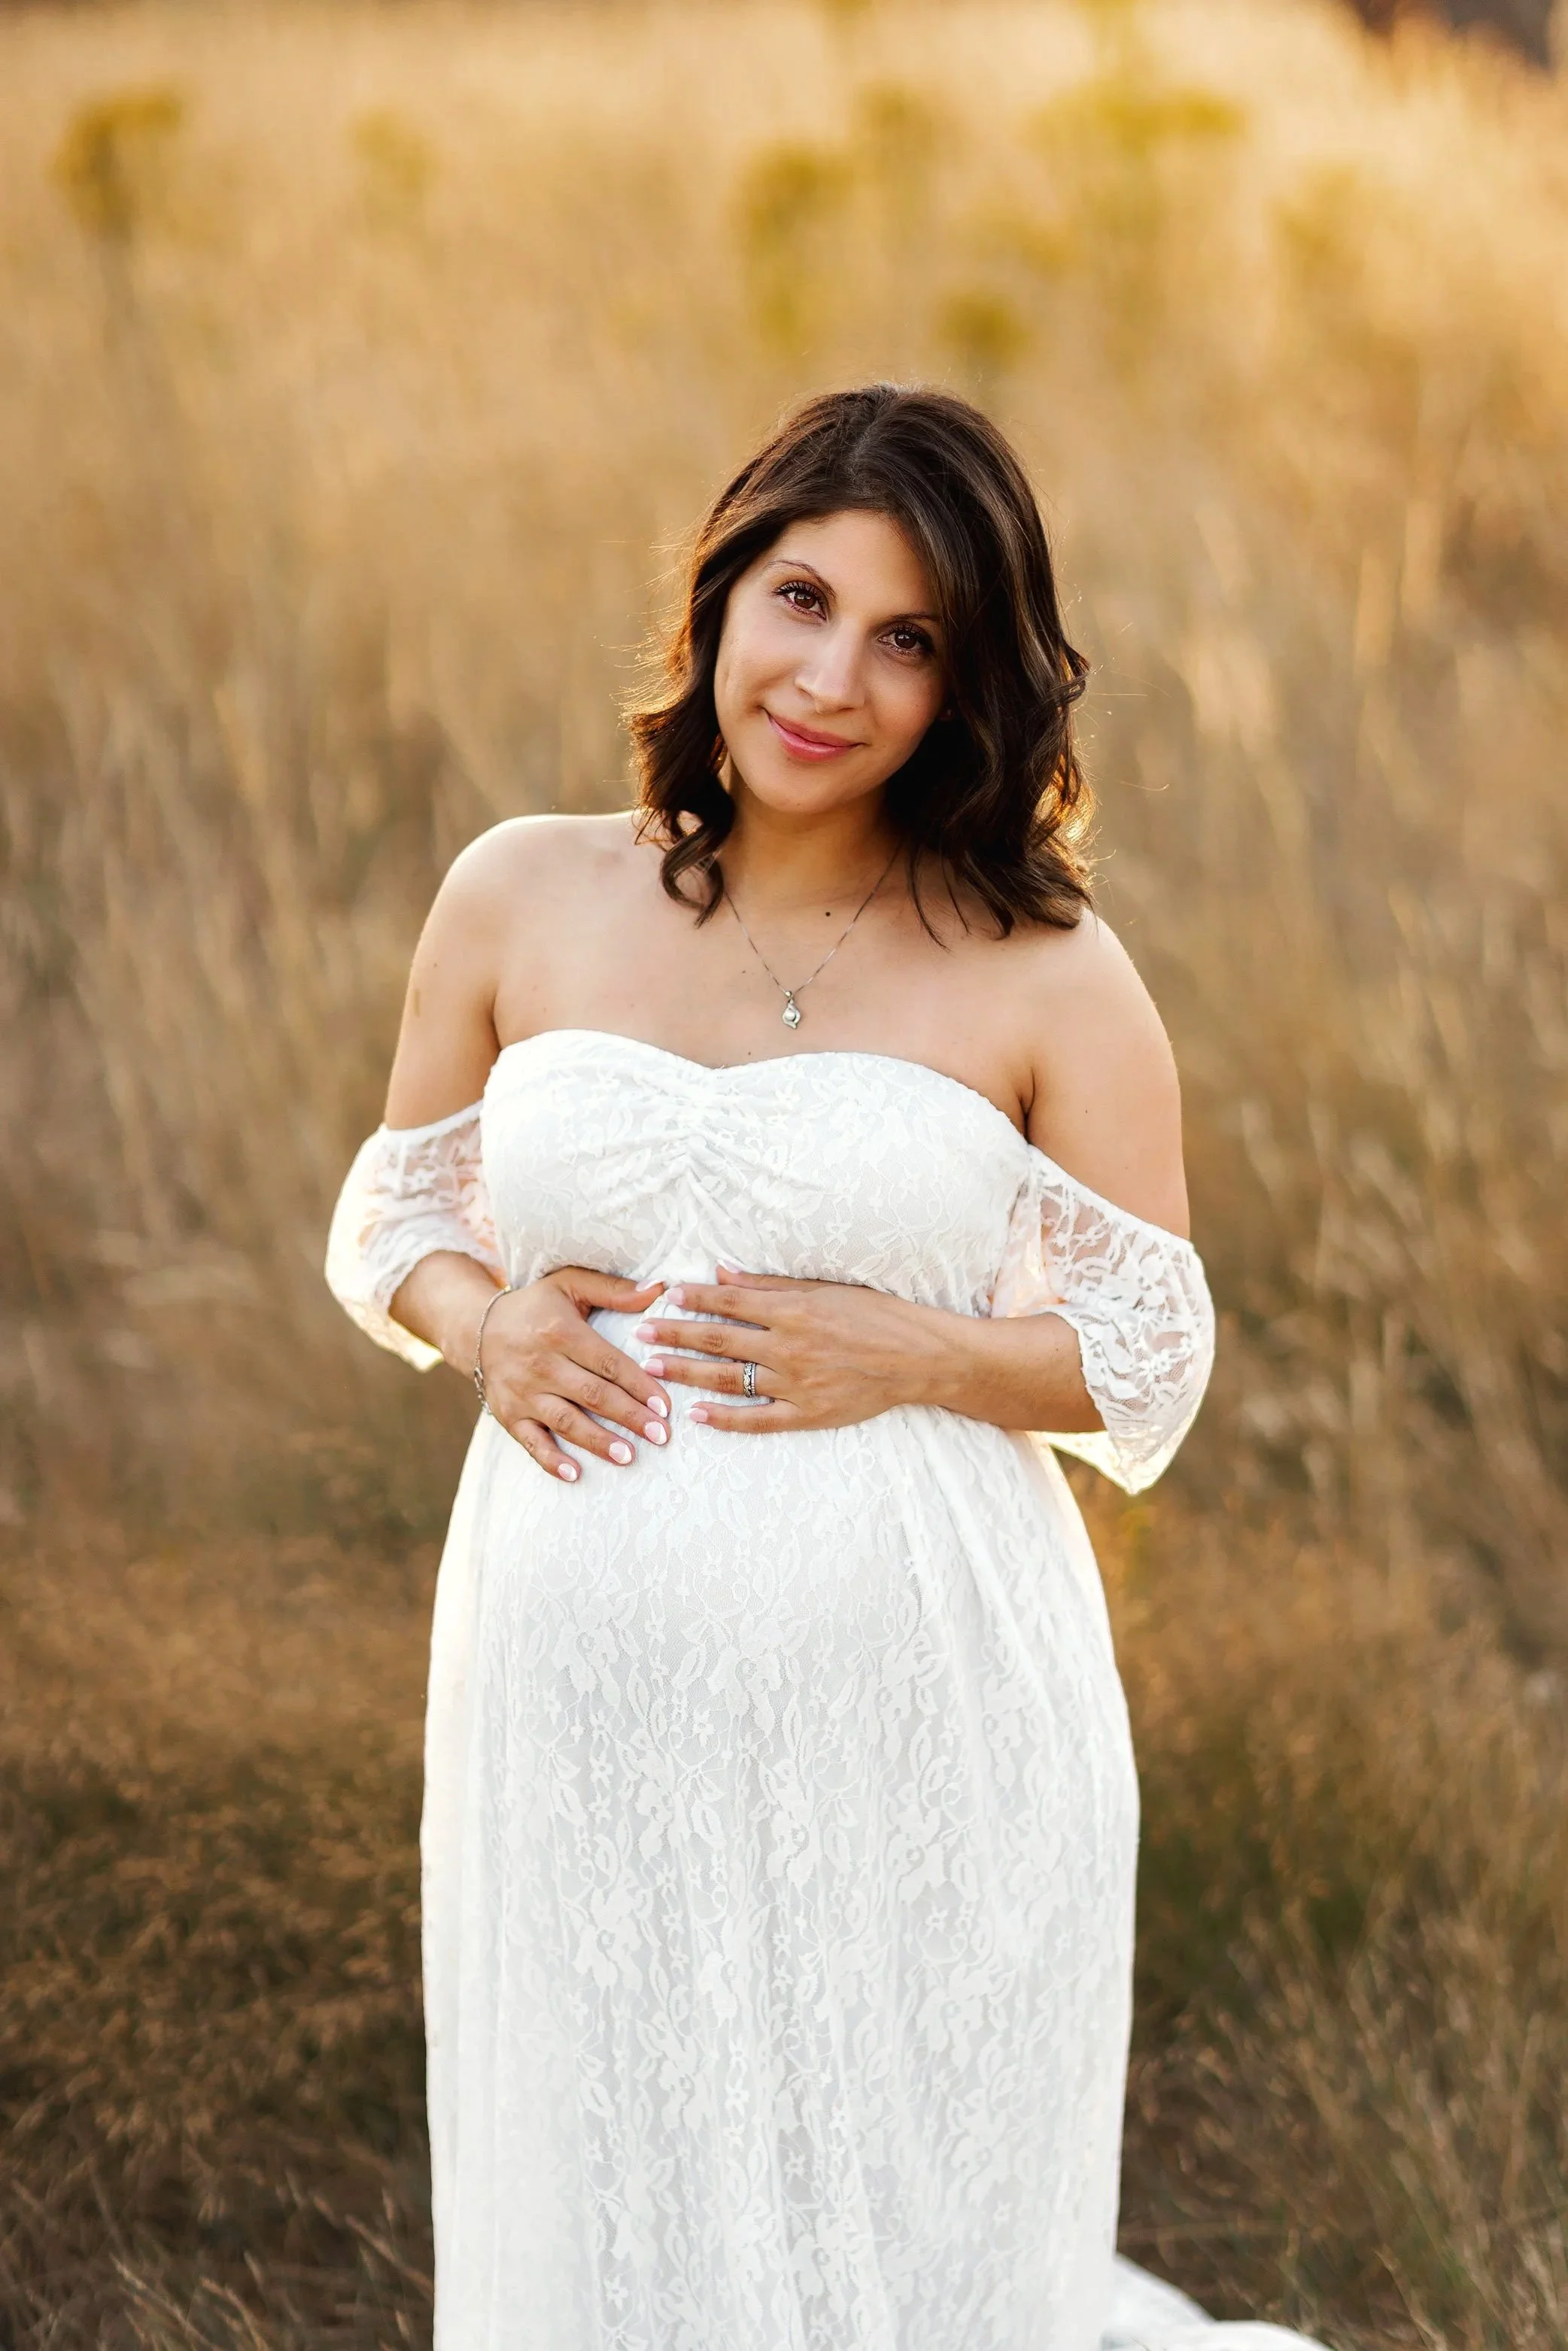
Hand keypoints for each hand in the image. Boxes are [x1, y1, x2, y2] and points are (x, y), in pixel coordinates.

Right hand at [478, 1268, 673, 1481]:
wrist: (476, 1328)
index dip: (639, 1385)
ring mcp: (523, 1392)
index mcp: (561, 1333)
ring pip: (566, 1421)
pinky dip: (551, 1460)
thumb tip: (659, 1288)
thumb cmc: (535, 1307)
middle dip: (629, 1416)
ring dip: (598, 1441)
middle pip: (593, 1395)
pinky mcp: (508, 1414)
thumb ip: (614, 1289)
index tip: (665, 1405)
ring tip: (628, 1456)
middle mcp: (542, 1364)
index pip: (608, 1363)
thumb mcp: (569, 1284)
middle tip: (660, 1435)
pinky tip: (574, 1474)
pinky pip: (530, 1442)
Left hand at [635, 1265, 929, 1432]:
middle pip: (718, 1339)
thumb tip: (724, 1274)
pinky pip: (757, 1421)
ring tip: (655, 1367)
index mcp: (793, 1311)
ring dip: (688, 1372)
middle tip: (641, 1333)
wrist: (920, 1358)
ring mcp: (795, 1385)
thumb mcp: (827, 1289)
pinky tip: (697, 1415)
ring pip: (728, 1379)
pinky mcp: (807, 1415)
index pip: (730, 1303)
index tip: (664, 1295)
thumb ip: (771, 1285)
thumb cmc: (877, 1316)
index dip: (694, 1299)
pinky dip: (725, 1419)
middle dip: (675, 1334)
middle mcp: (788, 1347)